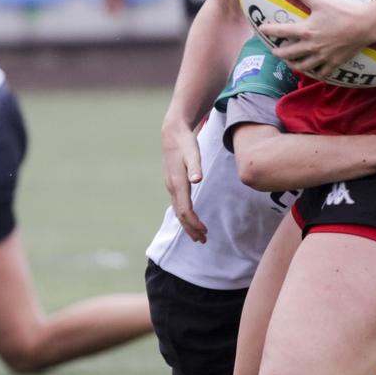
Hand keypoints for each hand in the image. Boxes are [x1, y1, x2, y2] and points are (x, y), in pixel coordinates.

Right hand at [161, 118, 207, 241]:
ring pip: (178, 211)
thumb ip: (195, 166)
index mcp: (177, 183)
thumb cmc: (185, 143)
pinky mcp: (173, 184)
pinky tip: (191, 220)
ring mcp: (171, 186)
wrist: (172, 134)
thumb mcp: (192, 152)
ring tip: (198, 236)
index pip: (185, 210)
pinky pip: (178, 205)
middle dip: (191, 229)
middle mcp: (172, 187)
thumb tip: (196, 180)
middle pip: (180, 215)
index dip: (194, 223)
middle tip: (203, 240)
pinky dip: (185, 216)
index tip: (204, 231)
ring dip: (188, 225)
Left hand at [263, 0, 375, 80]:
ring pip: (303, 66)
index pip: (282, 31)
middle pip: (289, 54)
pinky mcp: (335, 63)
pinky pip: (322, 73)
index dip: (270, 30)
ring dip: (294, 65)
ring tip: (290, 63)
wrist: (365, 25)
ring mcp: (323, 57)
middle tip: (275, 52)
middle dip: (279, 53)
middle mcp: (311, 46)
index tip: (262, 29)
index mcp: (306, 31)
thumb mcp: (320, 0)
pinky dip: (315, 73)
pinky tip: (313, 72)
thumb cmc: (343, 11)